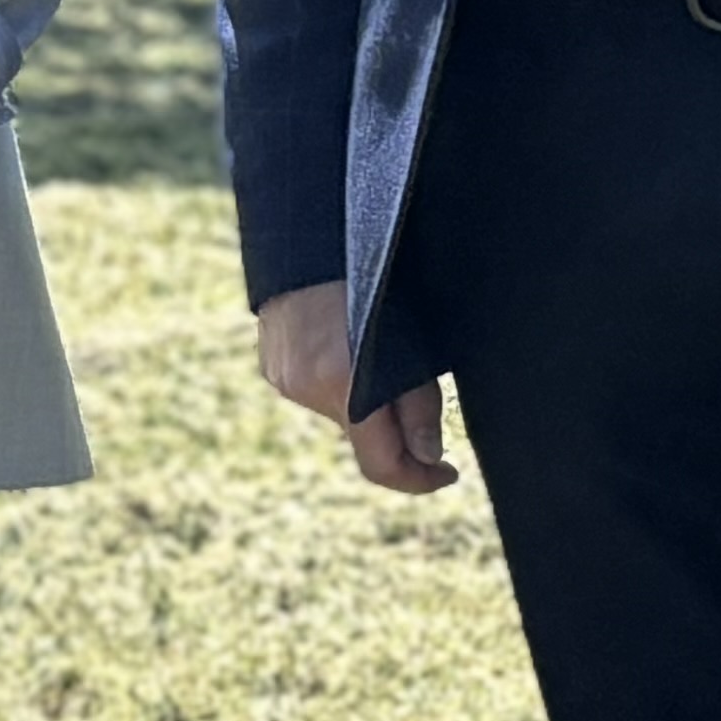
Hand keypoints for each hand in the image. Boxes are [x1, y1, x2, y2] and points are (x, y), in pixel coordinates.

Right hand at [258, 283, 451, 494]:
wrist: (307, 241)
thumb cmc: (371, 279)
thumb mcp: (412, 342)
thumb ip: (419, 406)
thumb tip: (427, 455)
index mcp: (345, 386)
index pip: (382, 466)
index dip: (418, 480)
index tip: (447, 473)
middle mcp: (309, 392)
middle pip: (362, 437)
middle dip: (392, 427)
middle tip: (415, 393)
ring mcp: (286, 382)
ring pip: (339, 413)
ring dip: (362, 402)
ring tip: (373, 354)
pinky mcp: (273, 368)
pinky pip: (314, 391)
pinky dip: (336, 383)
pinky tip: (342, 346)